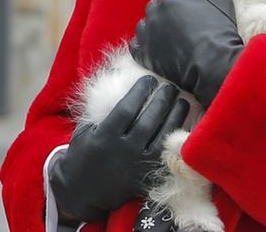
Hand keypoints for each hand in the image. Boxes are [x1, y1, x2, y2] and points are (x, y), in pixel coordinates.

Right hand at [49, 76, 189, 222]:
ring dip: (174, 117)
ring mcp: (136, 165)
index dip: (140, 91)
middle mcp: (122, 150)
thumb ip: (100, 104)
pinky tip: (183, 126)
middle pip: (149, 120)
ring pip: (161, 136)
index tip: (148, 79)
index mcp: (105, 136)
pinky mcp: (146, 177)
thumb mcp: (84, 128)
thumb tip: (116, 72)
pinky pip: (166, 155)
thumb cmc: (83, 153)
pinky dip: (176, 139)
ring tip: (182, 101)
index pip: (127, 108)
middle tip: (170, 86)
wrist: (82, 192)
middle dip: (162, 100)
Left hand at [130, 0, 244, 107]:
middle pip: (154, 5)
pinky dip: (144, 45)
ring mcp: (147, 35)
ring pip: (144, 24)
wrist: (214, 64)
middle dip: (164, 11)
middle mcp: (154, 14)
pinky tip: (156, 47)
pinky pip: (136, 45)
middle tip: (180, 22)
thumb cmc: (218, 30)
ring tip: (169, 36)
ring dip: (154, 27)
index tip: (185, 4)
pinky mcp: (144, 55)